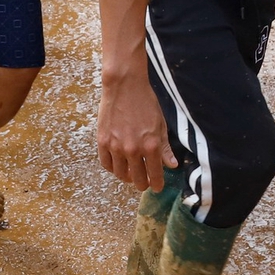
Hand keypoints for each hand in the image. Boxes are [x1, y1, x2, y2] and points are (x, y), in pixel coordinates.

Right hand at [97, 70, 177, 189]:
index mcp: (151, 146)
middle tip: (144, 183)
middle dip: (142, 184)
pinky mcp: (103, 142)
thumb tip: (171, 165)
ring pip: (121, 174)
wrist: (124, 86)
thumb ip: (165, 147)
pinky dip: (113, 168)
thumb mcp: (160, 124)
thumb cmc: (145, 102)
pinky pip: (106, 164)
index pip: (155, 175)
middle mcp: (133, 150)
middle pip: (137, 179)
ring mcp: (116, 147)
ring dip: (127, 177)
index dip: (157, 184)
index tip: (157, 188)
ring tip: (131, 175)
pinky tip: (118, 166)